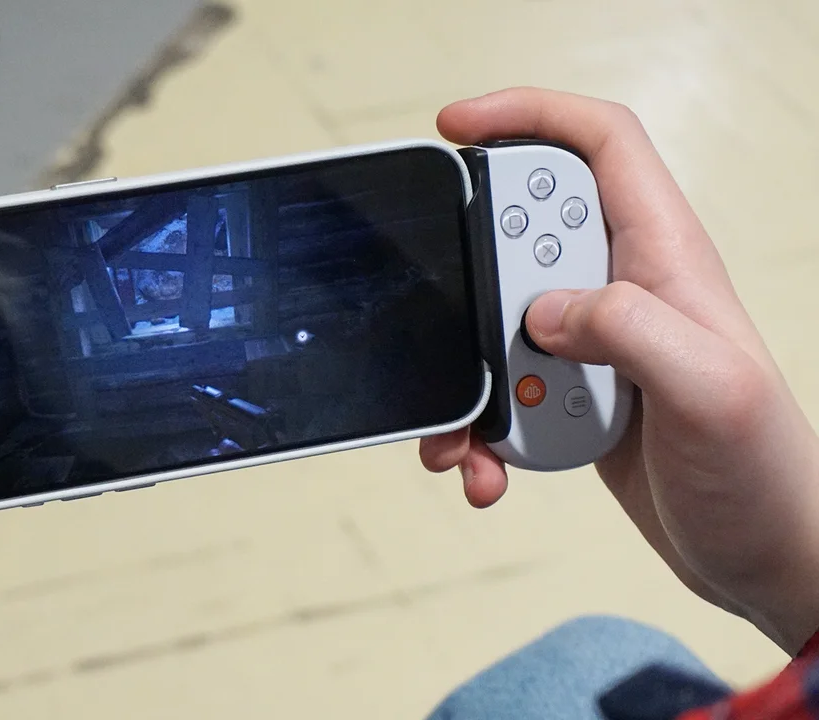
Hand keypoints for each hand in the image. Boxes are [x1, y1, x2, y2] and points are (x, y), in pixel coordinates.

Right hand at [419, 88, 818, 652]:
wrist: (762, 558)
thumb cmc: (765, 474)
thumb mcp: (709, 393)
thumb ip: (630, 330)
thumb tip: (542, 308)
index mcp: (665, 260)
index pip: (599, 146)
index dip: (528, 115)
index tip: (457, 129)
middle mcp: (624, 290)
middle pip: (519, 233)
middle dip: (470, 275)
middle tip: (459, 328)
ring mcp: (593, 344)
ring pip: (494, 321)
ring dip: (466, 376)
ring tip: (467, 432)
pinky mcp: (569, 396)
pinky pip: (497, 391)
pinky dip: (478, 431)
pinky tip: (487, 470)